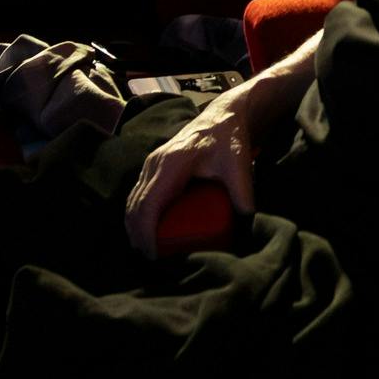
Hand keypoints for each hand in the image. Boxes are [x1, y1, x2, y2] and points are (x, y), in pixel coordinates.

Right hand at [125, 86, 258, 255]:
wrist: (224, 116)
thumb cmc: (230, 140)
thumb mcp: (239, 164)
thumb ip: (243, 191)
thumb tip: (245, 219)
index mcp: (171, 164)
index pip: (148, 204)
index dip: (146, 233)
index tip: (152, 256)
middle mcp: (155, 164)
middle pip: (135, 206)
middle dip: (138, 237)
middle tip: (150, 262)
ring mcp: (151, 164)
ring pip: (132, 201)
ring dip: (134, 228)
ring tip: (147, 252)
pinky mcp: (154, 167)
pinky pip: (138, 195)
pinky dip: (138, 216)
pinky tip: (145, 233)